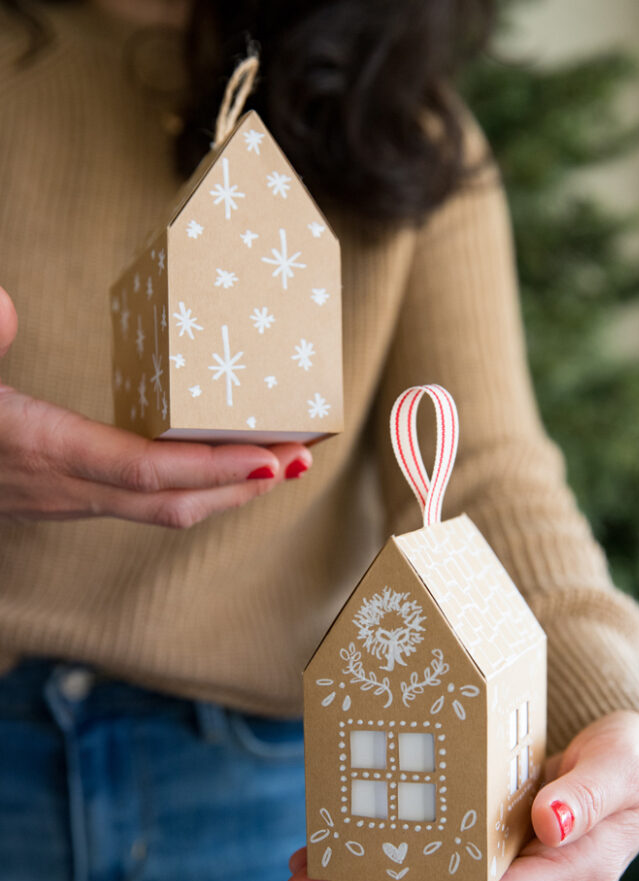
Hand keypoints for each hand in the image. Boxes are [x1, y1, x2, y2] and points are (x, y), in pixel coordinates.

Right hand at [0, 287, 311, 527]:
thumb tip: (2, 305)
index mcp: (45, 452)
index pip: (148, 471)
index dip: (214, 470)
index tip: (274, 459)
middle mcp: (67, 488)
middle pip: (174, 502)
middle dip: (244, 486)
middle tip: (302, 457)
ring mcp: (68, 501)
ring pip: (163, 511)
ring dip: (224, 492)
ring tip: (275, 463)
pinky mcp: (66, 498)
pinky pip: (144, 504)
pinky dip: (191, 489)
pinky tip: (212, 468)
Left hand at [287, 711, 638, 880]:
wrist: (632, 757)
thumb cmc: (632, 759)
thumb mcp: (624, 765)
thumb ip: (590, 795)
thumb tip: (548, 824)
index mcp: (568, 877)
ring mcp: (509, 871)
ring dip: (367, 874)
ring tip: (303, 865)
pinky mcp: (491, 849)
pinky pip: (435, 857)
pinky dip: (391, 848)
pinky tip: (343, 838)